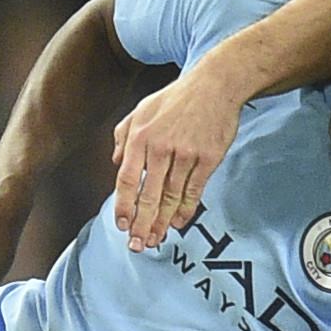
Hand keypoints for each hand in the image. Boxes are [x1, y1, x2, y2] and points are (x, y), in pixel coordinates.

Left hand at [107, 61, 245, 250]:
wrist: (215, 85)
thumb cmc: (177, 98)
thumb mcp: (141, 109)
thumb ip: (123, 135)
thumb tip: (115, 161)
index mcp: (140, 137)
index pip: (127, 179)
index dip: (124, 206)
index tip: (122, 225)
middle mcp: (161, 147)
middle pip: (149, 195)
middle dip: (142, 224)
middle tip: (138, 245)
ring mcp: (186, 154)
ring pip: (171, 197)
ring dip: (162, 222)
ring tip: (156, 239)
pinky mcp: (207, 159)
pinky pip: (194, 191)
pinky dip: (186, 210)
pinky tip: (178, 223)